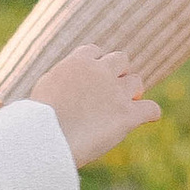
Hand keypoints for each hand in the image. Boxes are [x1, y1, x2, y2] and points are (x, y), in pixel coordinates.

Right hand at [29, 46, 159, 167]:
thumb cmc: (38, 117)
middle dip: (118, 73)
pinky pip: (151, 109)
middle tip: (112, 91)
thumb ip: (64, 77)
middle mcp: (101, 71)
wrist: (46, 138)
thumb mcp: (46, 85)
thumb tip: (71, 80)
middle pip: (121, 60)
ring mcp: (116, 92)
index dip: (96, 64)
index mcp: (79, 61)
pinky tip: (145, 118)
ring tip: (123, 106)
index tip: (92, 78)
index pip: (95, 51)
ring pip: (137, 82)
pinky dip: (150, 113)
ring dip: (132, 93)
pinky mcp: (126, 115)